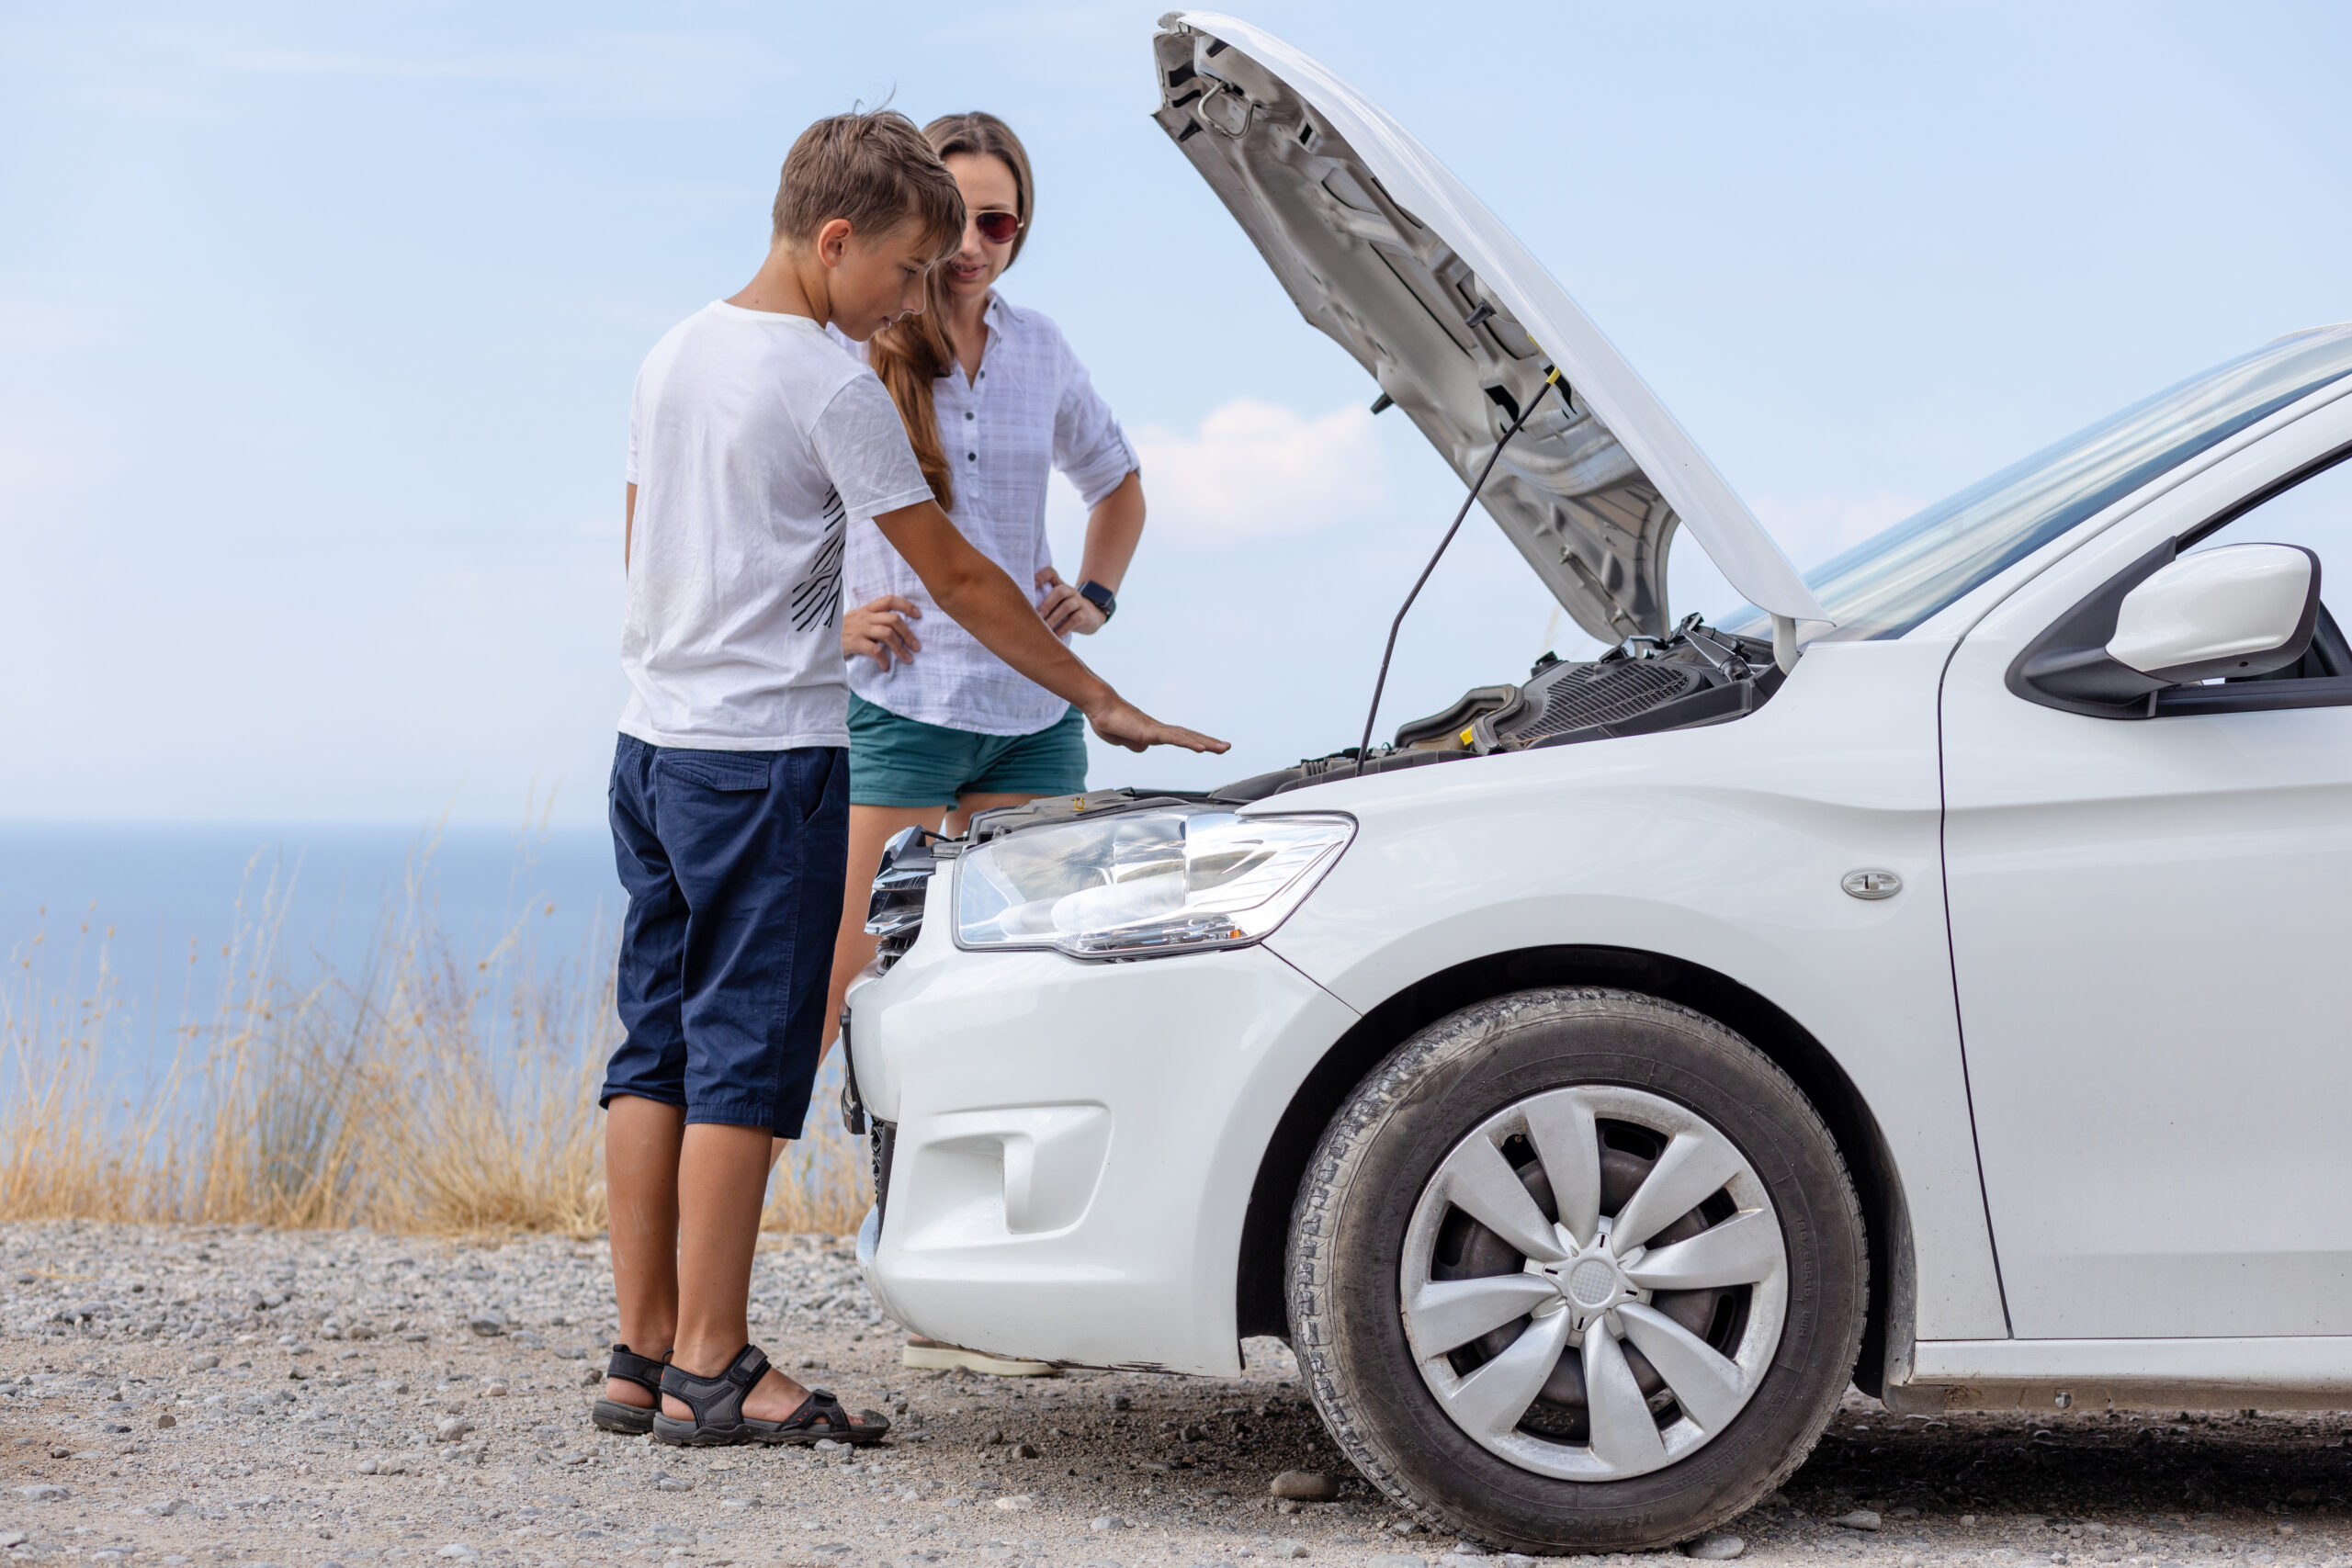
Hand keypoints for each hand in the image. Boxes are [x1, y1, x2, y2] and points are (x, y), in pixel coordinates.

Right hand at [843, 595, 921, 671]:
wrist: (820, 639)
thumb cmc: (842, 631)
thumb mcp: (857, 619)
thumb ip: (874, 620)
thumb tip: (898, 627)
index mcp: (867, 609)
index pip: (890, 600)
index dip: (906, 605)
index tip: (918, 615)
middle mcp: (865, 616)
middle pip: (893, 619)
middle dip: (908, 633)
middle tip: (917, 646)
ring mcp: (859, 629)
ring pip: (887, 634)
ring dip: (900, 648)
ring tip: (908, 659)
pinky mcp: (854, 642)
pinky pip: (874, 650)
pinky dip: (883, 659)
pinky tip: (886, 666)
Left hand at [1035, 566, 1105, 636]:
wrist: (1091, 617)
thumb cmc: (1064, 611)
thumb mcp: (1055, 603)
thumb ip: (1042, 602)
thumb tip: (1021, 613)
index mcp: (1059, 585)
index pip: (1051, 573)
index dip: (1041, 576)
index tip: (1032, 585)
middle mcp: (1070, 591)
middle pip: (1060, 591)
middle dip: (1047, 604)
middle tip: (1037, 615)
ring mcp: (1079, 602)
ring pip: (1067, 606)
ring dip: (1054, 618)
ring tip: (1045, 627)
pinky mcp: (1085, 615)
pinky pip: (1075, 620)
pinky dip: (1063, 628)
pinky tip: (1055, 636)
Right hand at [1082, 696, 1228, 755]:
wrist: (1099, 708)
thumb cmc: (1108, 720)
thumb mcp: (1123, 739)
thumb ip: (1134, 743)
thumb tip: (1143, 747)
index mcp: (1154, 732)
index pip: (1181, 737)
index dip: (1196, 741)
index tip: (1210, 746)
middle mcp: (1160, 729)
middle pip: (1189, 736)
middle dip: (1210, 742)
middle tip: (1227, 746)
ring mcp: (1157, 730)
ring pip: (1186, 737)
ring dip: (1207, 742)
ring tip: (1223, 747)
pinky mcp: (1151, 732)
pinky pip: (1174, 739)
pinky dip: (1190, 743)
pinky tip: (1202, 748)